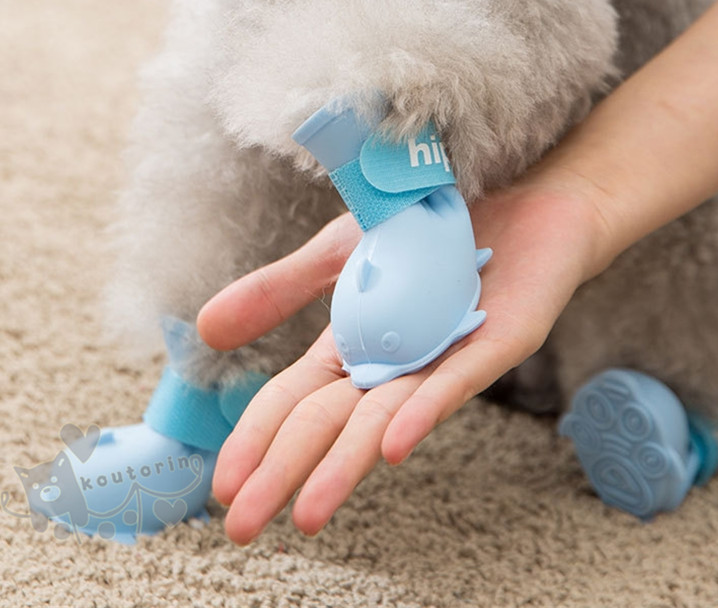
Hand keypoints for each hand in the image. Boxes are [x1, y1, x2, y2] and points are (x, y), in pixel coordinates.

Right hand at [197, 177, 608, 543]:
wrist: (512, 188)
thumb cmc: (425, 224)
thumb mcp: (337, 252)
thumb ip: (279, 291)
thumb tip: (204, 331)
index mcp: (357, 345)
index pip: (296, 402)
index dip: (259, 440)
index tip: (223, 487)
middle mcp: (396, 363)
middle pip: (331, 424)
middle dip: (284, 473)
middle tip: (241, 528)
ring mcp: (444, 356)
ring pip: (387, 419)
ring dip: (345, 466)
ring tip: (306, 513)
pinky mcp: (497, 340)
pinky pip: (457, 379)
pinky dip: (421, 410)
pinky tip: (388, 445)